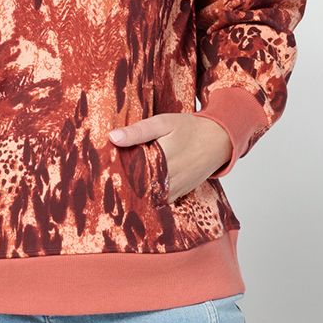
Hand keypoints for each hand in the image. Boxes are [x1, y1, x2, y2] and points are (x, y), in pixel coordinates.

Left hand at [108, 112, 228, 201]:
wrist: (220, 139)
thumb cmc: (190, 128)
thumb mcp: (164, 123)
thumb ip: (139, 131)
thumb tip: (113, 137)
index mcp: (163, 160)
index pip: (132, 174)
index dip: (117, 175)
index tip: (103, 173)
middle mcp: (170, 179)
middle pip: (139, 189)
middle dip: (124, 187)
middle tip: (105, 184)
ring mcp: (177, 189)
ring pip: (150, 198)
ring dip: (137, 194)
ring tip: (119, 189)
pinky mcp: (181, 193)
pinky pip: (161, 200)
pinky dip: (150, 197)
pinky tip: (139, 191)